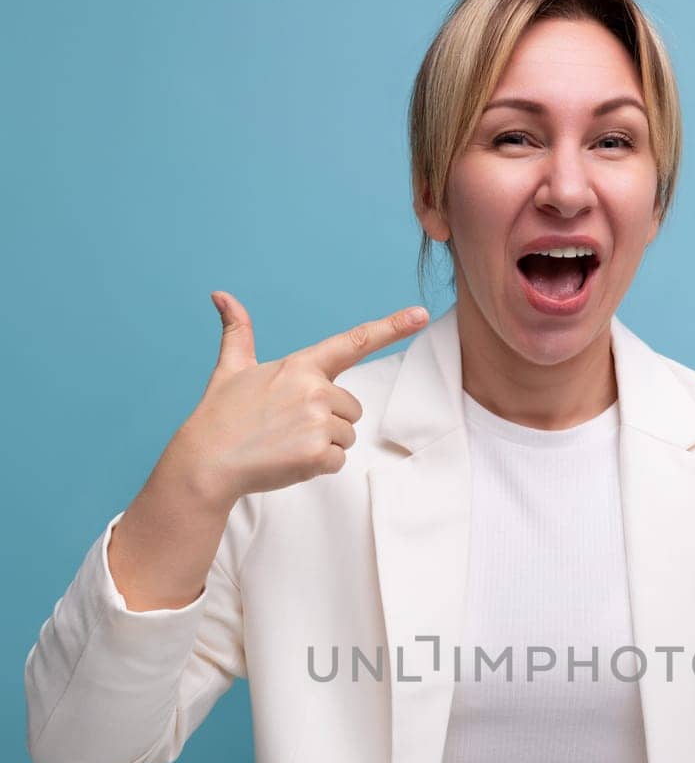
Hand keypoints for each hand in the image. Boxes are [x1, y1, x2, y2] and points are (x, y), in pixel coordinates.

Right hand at [171, 293, 430, 508]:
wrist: (205, 462)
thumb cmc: (220, 416)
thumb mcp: (230, 369)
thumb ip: (237, 332)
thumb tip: (221, 296)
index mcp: (300, 366)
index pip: (353, 342)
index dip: (391, 327)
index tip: (421, 315)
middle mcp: (313, 389)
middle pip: (352, 408)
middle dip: (329, 421)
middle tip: (288, 428)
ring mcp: (316, 421)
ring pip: (347, 436)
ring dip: (323, 445)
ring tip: (285, 443)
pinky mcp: (317, 454)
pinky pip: (338, 461)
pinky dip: (317, 467)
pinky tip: (288, 461)